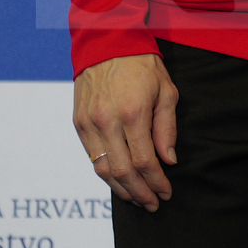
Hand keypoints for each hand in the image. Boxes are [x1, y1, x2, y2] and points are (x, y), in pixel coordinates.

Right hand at [74, 51, 178, 208]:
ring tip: (137, 199)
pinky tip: (118, 181)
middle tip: (153, 204)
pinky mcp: (78, 123)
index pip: (144, 161)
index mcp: (132, 113)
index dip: (156, 181)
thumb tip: (169, 160)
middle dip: (140, 192)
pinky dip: (105, 174)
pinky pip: (91, 157)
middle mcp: (107, 122)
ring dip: (120, 189)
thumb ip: (166, 127)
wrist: (107, 43)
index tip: (166, 192)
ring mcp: (89, 124)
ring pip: (102, 169)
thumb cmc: (143, 66)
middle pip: (122, 171)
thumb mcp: (166, 90)